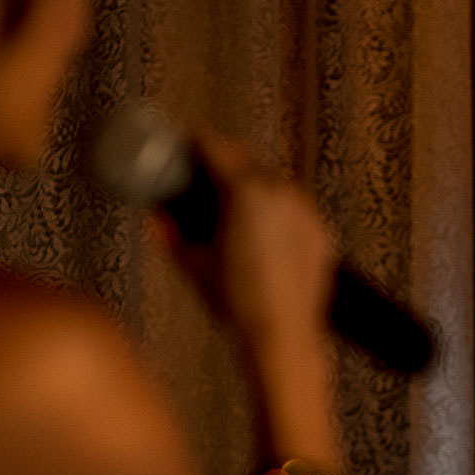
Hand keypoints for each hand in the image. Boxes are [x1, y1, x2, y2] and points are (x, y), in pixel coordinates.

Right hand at [157, 132, 337, 358]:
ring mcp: (306, 209)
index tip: (182, 143)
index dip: (194, 141)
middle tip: (201, 169)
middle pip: (245, 158)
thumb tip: (154, 217)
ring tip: (230, 199)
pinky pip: (294, 207)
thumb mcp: (192, 263)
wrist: (283, 333)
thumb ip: (169, 235)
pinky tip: (260, 226)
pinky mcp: (320, 231)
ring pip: (273, 180)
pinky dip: (275, 208)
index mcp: (245, 190)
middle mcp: (281, 190)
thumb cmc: (234, 299)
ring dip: (250, 181)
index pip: (215, 147)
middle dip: (222, 158)